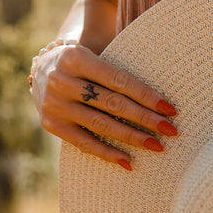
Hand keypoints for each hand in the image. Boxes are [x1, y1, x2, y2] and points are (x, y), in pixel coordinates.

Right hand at [31, 42, 178, 169]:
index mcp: (75, 58)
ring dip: (132, 137)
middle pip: (112, 104)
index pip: (119, 80)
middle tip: (171, 130)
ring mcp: (55, 105)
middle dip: (145, 119)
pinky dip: (108, 153)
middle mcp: (61, 81)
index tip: (171, 109)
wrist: (42, 71)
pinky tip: (128, 161)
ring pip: (101, 125)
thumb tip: (160, 85)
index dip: (146, 96)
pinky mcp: (52, 125)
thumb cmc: (82, 63)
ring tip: (157, 146)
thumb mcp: (95, 51)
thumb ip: (120, 62)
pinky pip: (84, 143)